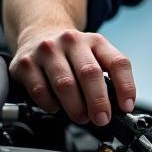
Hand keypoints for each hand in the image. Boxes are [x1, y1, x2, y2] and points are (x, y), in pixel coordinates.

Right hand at [9, 27, 134, 125]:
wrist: (39, 33)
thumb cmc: (72, 52)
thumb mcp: (95, 54)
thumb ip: (108, 76)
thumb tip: (118, 107)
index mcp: (96, 41)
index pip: (118, 62)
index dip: (125, 86)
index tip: (126, 106)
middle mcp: (72, 41)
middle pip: (90, 73)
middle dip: (98, 101)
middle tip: (102, 119)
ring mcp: (47, 51)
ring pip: (65, 84)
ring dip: (75, 107)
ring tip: (82, 117)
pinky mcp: (25, 63)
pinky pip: (40, 90)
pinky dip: (51, 104)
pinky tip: (56, 108)